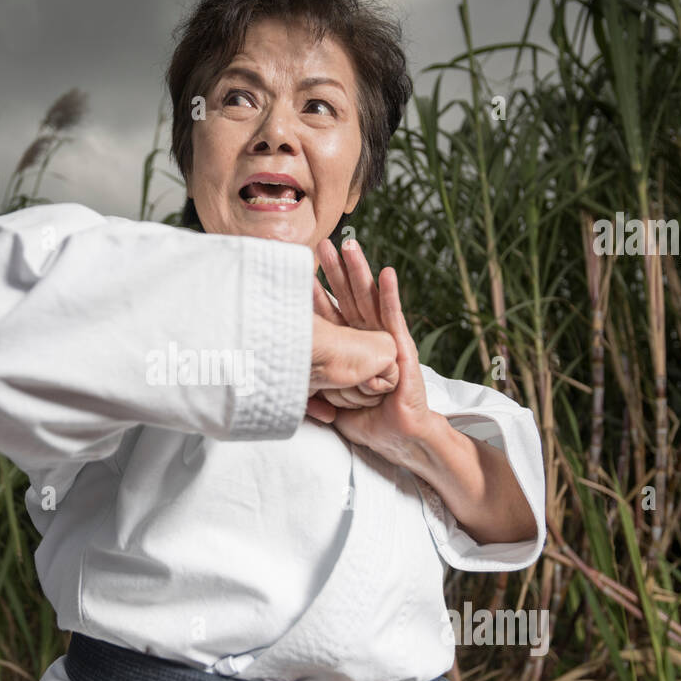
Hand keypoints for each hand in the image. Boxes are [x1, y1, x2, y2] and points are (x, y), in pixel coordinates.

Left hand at [310, 237, 434, 463]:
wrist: (397, 436)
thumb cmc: (367, 420)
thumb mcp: (328, 396)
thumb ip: (310, 382)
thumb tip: (279, 375)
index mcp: (348, 347)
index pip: (328, 311)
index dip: (314, 289)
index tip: (297, 267)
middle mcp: (366, 338)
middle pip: (348, 296)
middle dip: (335, 270)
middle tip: (322, 244)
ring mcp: (385, 339)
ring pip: (369, 299)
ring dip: (360, 271)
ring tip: (350, 245)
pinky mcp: (402, 347)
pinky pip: (394, 317)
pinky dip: (390, 294)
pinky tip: (386, 273)